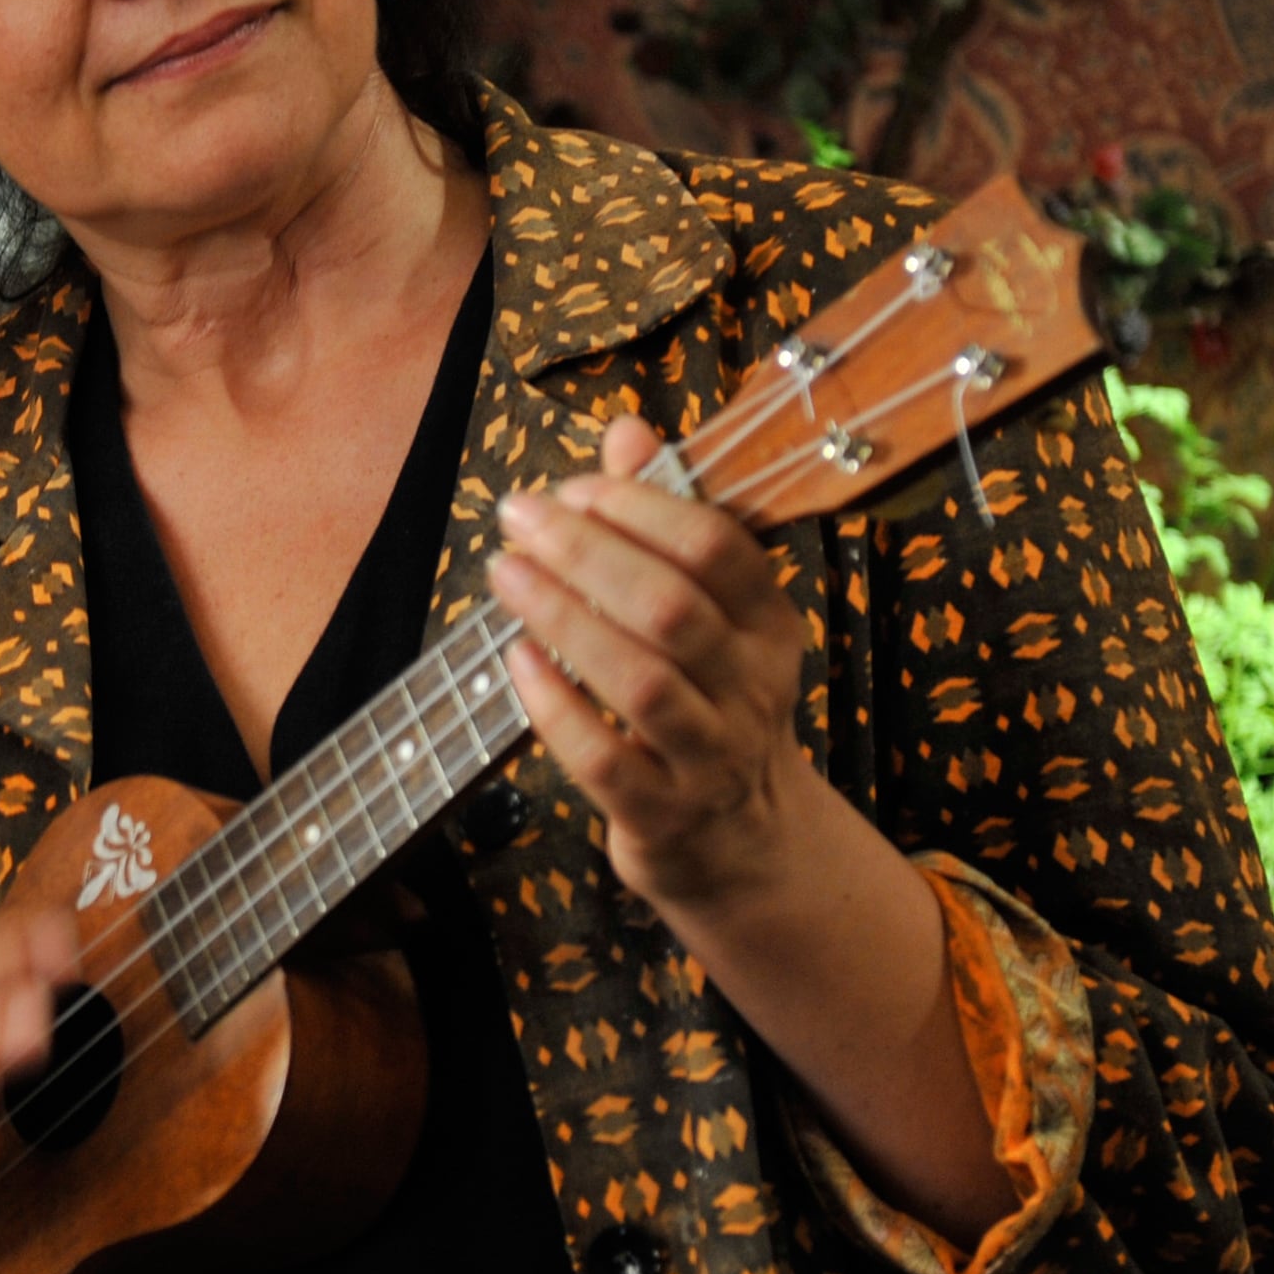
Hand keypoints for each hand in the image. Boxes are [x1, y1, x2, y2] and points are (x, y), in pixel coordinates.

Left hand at [488, 412, 822, 909]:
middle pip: (672, 605)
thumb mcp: (707, 617)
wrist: (740, 841)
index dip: (640, 506)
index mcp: (768, 624)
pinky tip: (516, 660)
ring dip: (563, 618)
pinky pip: (607, 759)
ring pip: (640, 680)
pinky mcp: (664, 815)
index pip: (717, 546)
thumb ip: (662, 523)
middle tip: (518, 518)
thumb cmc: (706, 704)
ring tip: (504, 574)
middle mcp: (751, 688)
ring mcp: (711, 756)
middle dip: (587, 551)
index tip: (572, 489)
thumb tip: (627, 431)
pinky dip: (556, 706)